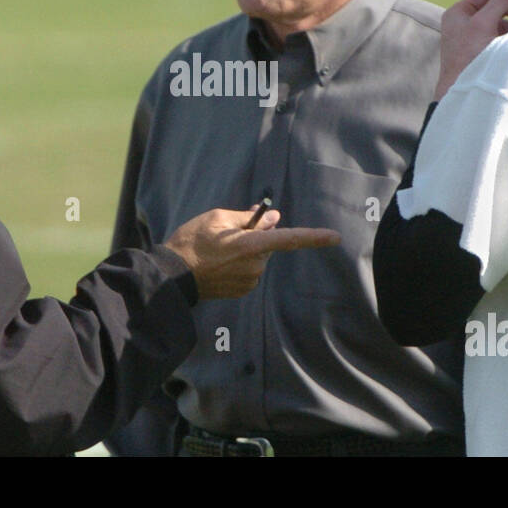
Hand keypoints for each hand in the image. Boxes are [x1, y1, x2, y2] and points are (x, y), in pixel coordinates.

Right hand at [164, 207, 340, 299]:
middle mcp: (255, 265)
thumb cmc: (192, 242)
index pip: (289, 239)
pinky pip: (250, 271)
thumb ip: (249, 217)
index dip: (314, 237)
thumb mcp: (217, 218)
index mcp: (250, 245)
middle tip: (229, 231)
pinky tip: (219, 264)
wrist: (173, 276)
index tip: (335, 237)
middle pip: (269, 244)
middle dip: (257, 235)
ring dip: (247, 250)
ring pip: (259, 257)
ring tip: (218, 250)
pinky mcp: (242, 290)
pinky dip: (240, 264)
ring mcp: (250, 281)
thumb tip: (274, 217)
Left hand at [435, 0, 507, 99]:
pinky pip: (499, 39)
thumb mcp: (484, 23)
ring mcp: (471, 38)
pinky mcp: (479, 52)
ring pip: (499, 24)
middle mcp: (462, 22)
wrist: (462, 93)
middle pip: (495, 8)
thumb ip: (502, 1)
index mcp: (458, 12)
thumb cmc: (469, 56)